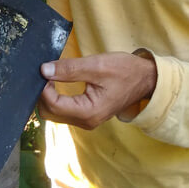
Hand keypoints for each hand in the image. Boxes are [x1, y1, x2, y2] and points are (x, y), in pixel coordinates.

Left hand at [38, 51, 157, 129]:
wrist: (145, 79)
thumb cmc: (125, 71)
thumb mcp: (97, 65)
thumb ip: (69, 69)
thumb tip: (44, 70)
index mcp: (89, 112)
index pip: (53, 105)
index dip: (43, 88)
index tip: (44, 70)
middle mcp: (86, 121)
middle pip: (49, 113)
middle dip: (42, 94)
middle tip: (46, 73)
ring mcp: (87, 120)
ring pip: (54, 114)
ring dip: (48, 96)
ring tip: (52, 76)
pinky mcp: (87, 116)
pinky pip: (63, 111)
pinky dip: (55, 99)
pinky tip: (57, 83)